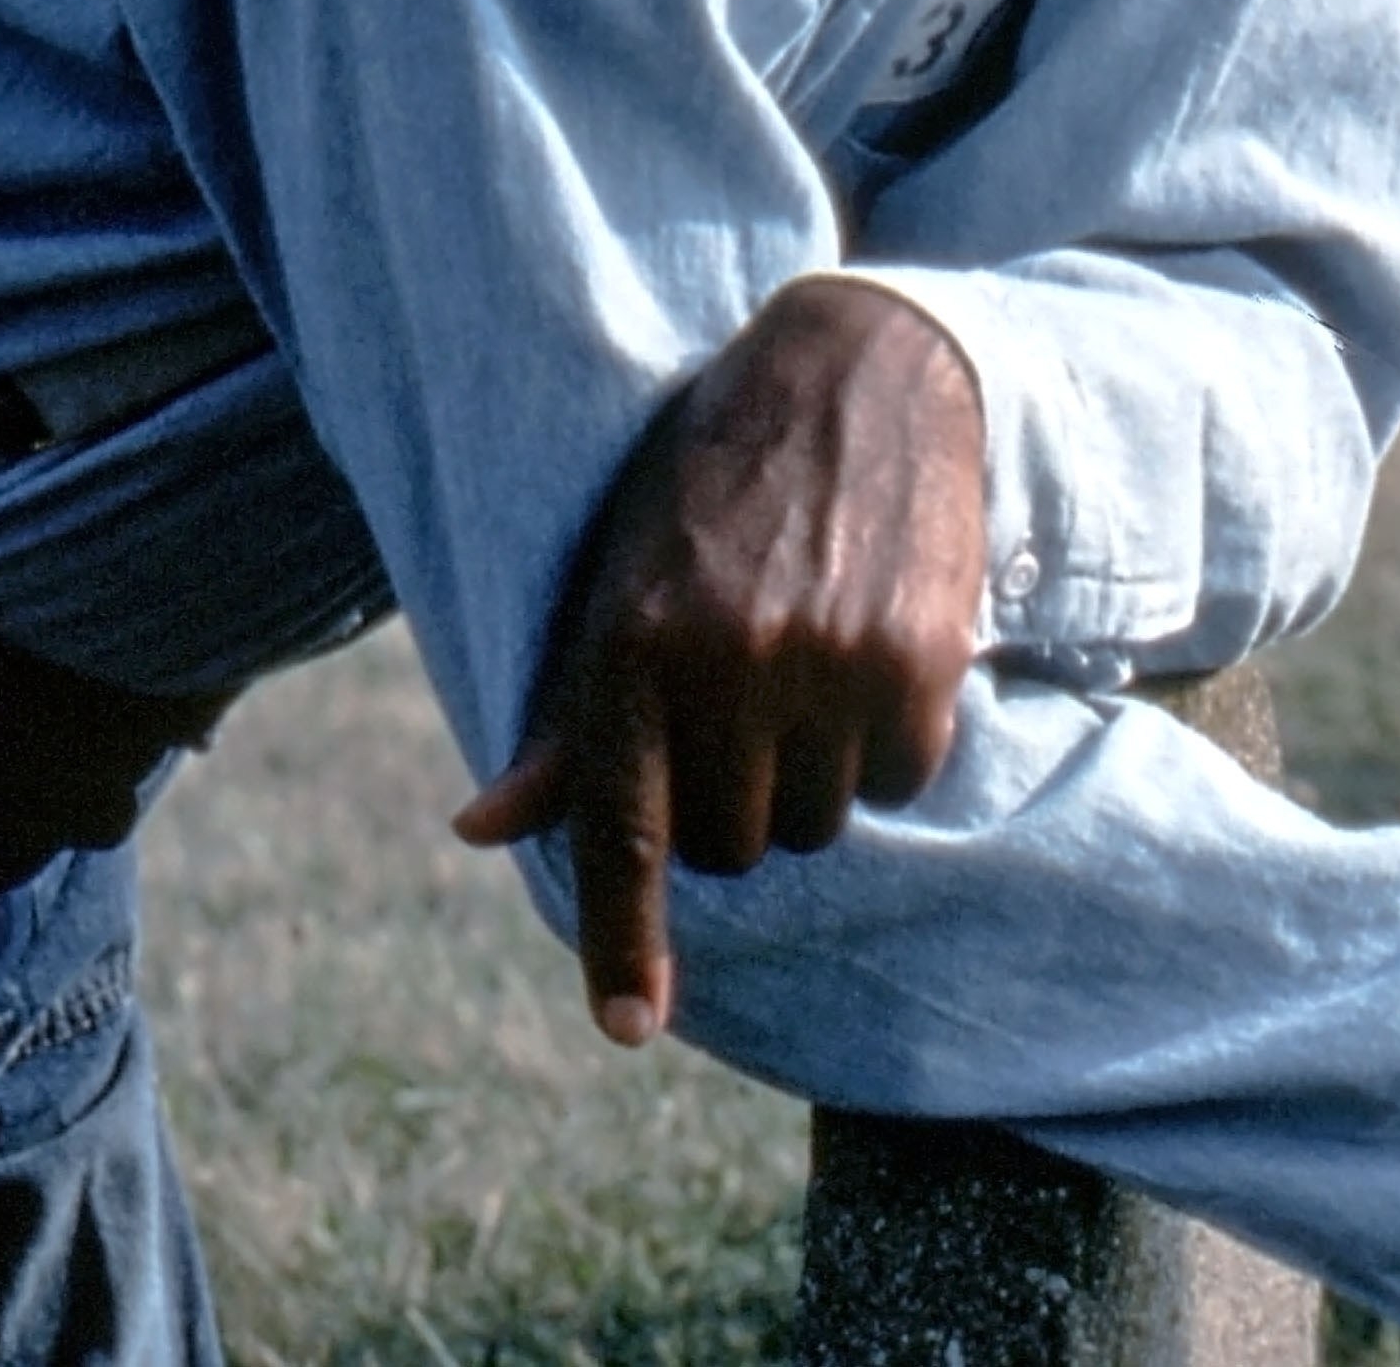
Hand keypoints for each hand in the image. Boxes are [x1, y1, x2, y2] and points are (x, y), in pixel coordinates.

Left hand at [451, 278, 992, 1048]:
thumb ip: (568, 720)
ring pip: (818, 821)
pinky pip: (899, 779)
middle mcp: (728, 669)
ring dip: (812, 775)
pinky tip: (869, 653)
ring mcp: (828, 668)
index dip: (623, 941)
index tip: (627, 1026)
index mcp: (631, 648)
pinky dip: (885, 744)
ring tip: (805, 665)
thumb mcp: (615, 580)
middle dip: (733, 803)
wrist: (855, 372)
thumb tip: (480, 828)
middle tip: (741, 707)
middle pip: (733, 847)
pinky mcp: (918, 661)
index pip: (620, 832)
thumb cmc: (708, 482)